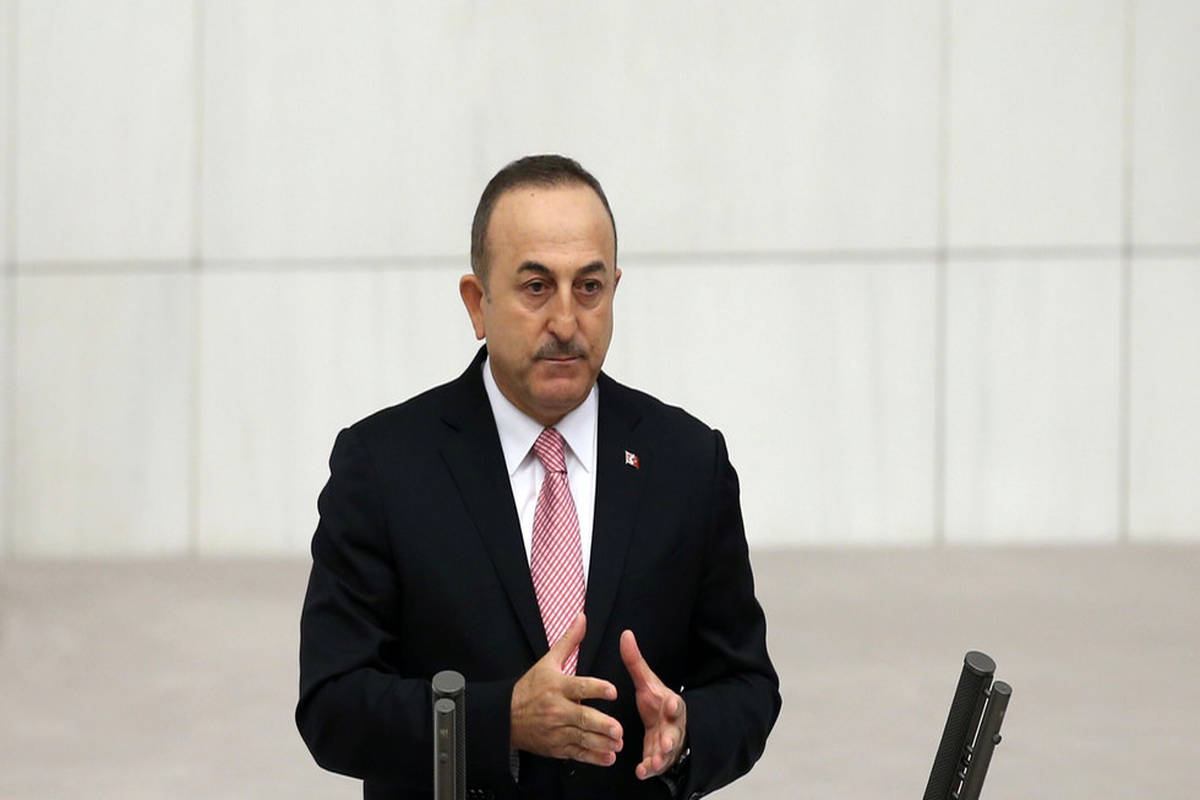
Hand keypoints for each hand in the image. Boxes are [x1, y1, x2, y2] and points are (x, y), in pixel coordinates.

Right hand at [510, 613, 623, 765]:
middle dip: (601, 724)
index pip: (579, 687)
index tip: (612, 691)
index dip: (596, 689)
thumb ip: (569, 641)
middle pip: (582, 717)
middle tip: (618, 728)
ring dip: (601, 743)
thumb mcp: (548, 662)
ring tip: (617, 744)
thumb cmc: (530, 688)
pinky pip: (576, 753)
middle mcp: (557, 709)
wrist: (506, 716)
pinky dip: (592, 757)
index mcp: (557, 686)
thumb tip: (582, 618)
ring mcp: (556, 730)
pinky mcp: (556, 747)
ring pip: (582, 738)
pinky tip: (607, 758)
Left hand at [620, 629, 686, 779]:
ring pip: (666, 753)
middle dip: (670, 739)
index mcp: (670, 705)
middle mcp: (672, 726)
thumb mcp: (646, 682)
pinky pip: (655, 765)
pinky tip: (641, 771)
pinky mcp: (659, 757)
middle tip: (666, 744)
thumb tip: (625, 634)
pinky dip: (649, 769)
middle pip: (674, 733)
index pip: (676, 704)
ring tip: (652, 763)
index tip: (670, 704)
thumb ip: (635, 662)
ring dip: (660, 758)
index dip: (673, 705)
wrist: (665, 725)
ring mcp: (667, 743)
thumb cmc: (656, 702)